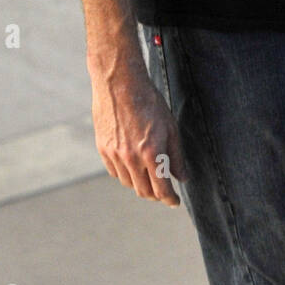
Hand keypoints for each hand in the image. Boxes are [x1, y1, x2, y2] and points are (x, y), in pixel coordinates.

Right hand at [91, 63, 186, 204]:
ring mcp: (115, 154)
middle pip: (144, 191)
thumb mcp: (170, 127)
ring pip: (128, 183)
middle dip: (156, 195)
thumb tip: (182, 178)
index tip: (175, 201)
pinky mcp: (103, 149)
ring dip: (140, 184)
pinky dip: (125, 174)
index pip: (161, 190)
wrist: (119, 83)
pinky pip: (114, 172)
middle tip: (164, 190)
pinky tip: (132, 165)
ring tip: (148, 175)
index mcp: (151, 153)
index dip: (170, 199)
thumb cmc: (149, 102)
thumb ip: (176, 156)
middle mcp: (131, 158)